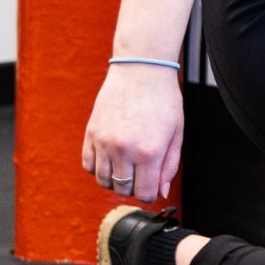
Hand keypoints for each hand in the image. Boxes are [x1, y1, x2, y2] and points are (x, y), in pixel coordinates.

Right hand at [81, 64, 184, 204]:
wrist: (141, 70)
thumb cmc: (164, 100)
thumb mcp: (176, 134)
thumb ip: (169, 166)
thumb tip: (160, 192)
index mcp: (150, 152)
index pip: (144, 194)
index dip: (149, 192)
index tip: (151, 182)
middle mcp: (125, 150)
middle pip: (122, 189)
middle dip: (133, 185)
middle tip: (140, 170)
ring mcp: (105, 141)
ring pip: (103, 180)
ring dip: (114, 178)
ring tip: (125, 163)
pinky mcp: (91, 133)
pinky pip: (88, 165)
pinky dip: (97, 167)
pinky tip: (109, 156)